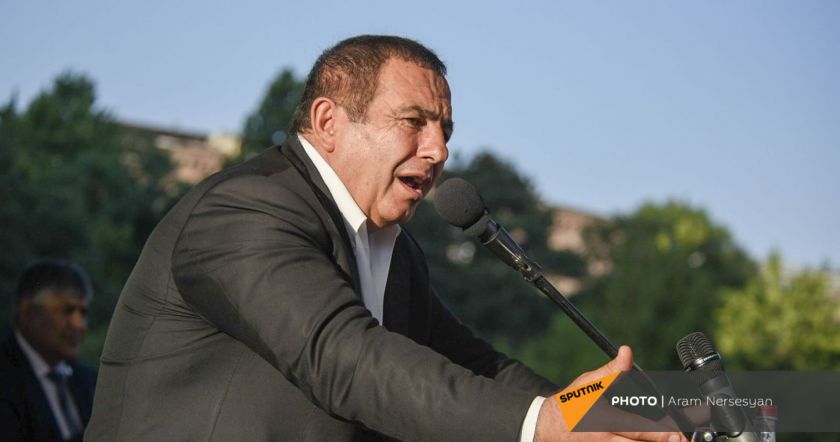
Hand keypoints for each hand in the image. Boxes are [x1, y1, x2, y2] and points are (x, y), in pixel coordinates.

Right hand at [534, 346, 686, 441]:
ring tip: (680, 438)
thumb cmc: (570, 405)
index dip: (663, 431)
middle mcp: (609, 440)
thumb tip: (626, 352)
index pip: (641, 428)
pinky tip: (660, 440)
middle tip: (686, 437)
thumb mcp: (587, 385)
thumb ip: (611, 372)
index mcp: (607, 420)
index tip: (679, 432)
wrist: (547, 429)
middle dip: (670, 440)